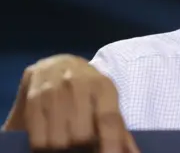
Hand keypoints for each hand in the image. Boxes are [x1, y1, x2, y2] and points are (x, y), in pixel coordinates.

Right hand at [2, 54, 137, 152]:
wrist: (57, 63)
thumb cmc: (87, 89)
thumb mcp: (107, 102)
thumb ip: (118, 130)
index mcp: (103, 86)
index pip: (109, 120)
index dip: (111, 144)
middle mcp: (79, 84)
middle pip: (81, 135)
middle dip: (82, 144)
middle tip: (81, 138)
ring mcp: (54, 89)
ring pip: (58, 141)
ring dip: (61, 145)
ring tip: (65, 133)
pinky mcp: (33, 97)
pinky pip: (37, 139)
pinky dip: (43, 143)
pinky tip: (49, 131)